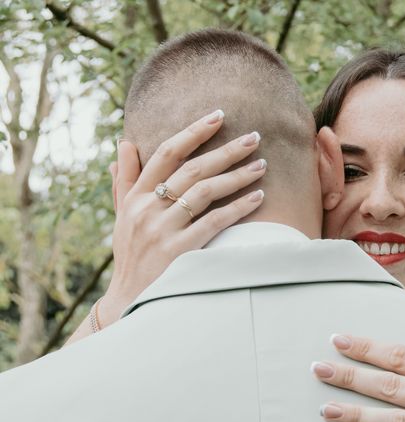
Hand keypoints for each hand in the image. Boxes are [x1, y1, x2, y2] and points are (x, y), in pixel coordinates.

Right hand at [100, 110, 265, 326]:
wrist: (130, 301)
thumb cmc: (131, 256)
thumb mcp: (121, 216)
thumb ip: (125, 180)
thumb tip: (125, 144)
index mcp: (134, 196)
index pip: (166, 153)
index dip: (194, 131)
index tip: (218, 116)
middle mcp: (147, 208)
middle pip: (193, 168)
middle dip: (226, 150)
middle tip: (254, 136)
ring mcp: (162, 230)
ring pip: (205, 191)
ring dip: (237, 176)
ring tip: (262, 166)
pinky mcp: (180, 251)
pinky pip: (215, 222)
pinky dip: (238, 207)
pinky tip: (258, 197)